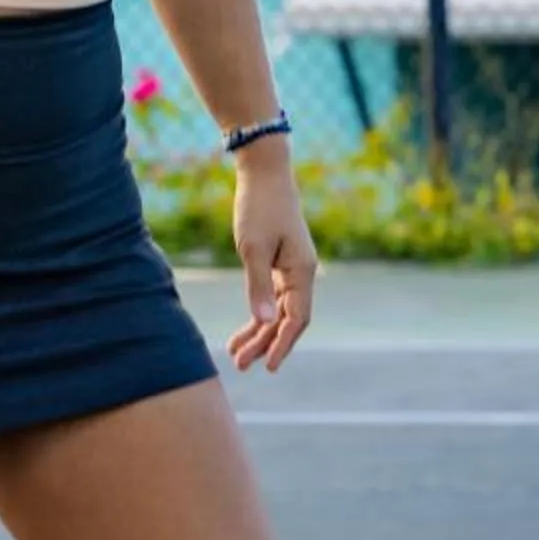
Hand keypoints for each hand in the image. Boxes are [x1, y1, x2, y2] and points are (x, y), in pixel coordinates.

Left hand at [226, 152, 319, 373]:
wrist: (264, 173)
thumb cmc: (258, 207)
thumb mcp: (253, 247)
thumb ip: (258, 286)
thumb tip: (264, 322)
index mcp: (302, 271)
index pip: (297, 319)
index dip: (283, 343)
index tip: (268, 365)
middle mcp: (302, 274)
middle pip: (286, 319)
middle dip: (264, 343)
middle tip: (241, 365)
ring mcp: (292, 269)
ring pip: (277, 311)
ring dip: (258, 332)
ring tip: (236, 355)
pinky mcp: (279, 263)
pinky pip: (271, 297)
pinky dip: (257, 314)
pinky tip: (242, 330)